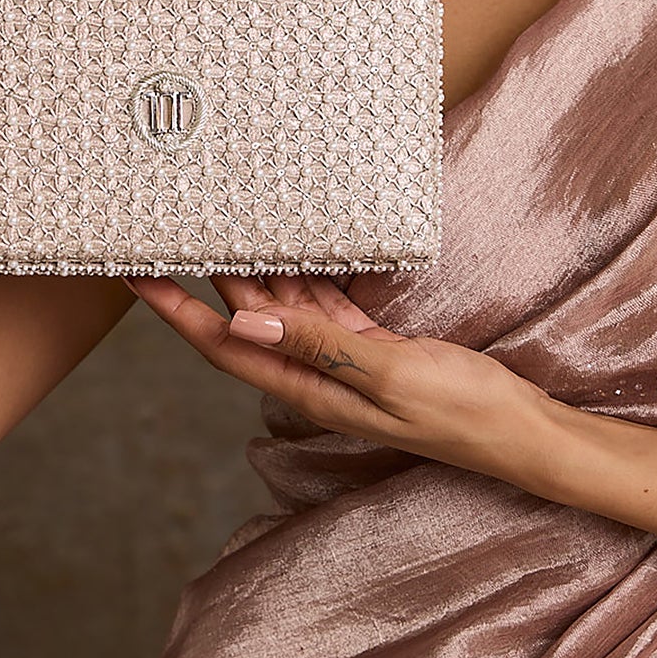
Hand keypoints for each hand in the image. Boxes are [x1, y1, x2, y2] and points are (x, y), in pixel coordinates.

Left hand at [124, 268, 552, 482]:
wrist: (520, 430)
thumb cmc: (462, 411)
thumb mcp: (390, 374)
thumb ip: (319, 346)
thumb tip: (243, 323)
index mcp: (310, 388)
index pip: (225, 346)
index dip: (176, 313)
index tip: (136, 277)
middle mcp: (316, 375)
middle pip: (244, 322)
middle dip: (203, 281)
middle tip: (169, 231)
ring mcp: (344, 360)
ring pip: (282, 309)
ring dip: (250, 273)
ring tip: (216, 227)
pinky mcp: (373, 346)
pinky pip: (324, 306)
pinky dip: (303, 277)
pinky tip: (289, 247)